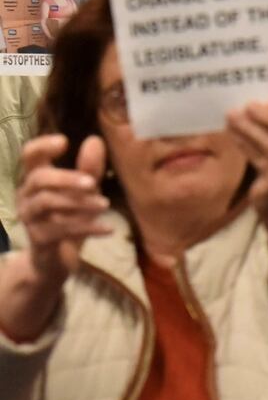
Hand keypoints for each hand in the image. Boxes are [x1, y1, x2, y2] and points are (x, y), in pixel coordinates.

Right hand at [16, 134, 110, 282]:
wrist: (56, 260)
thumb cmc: (70, 217)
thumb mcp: (85, 192)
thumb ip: (90, 169)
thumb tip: (95, 140)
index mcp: (36, 178)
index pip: (29, 155)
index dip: (42, 146)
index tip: (64, 141)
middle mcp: (27, 195)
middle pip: (39, 179)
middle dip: (67, 178)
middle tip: (93, 183)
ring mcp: (29, 217)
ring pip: (47, 203)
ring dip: (78, 203)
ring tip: (105, 205)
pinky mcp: (38, 238)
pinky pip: (60, 230)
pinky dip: (87, 227)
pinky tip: (109, 229)